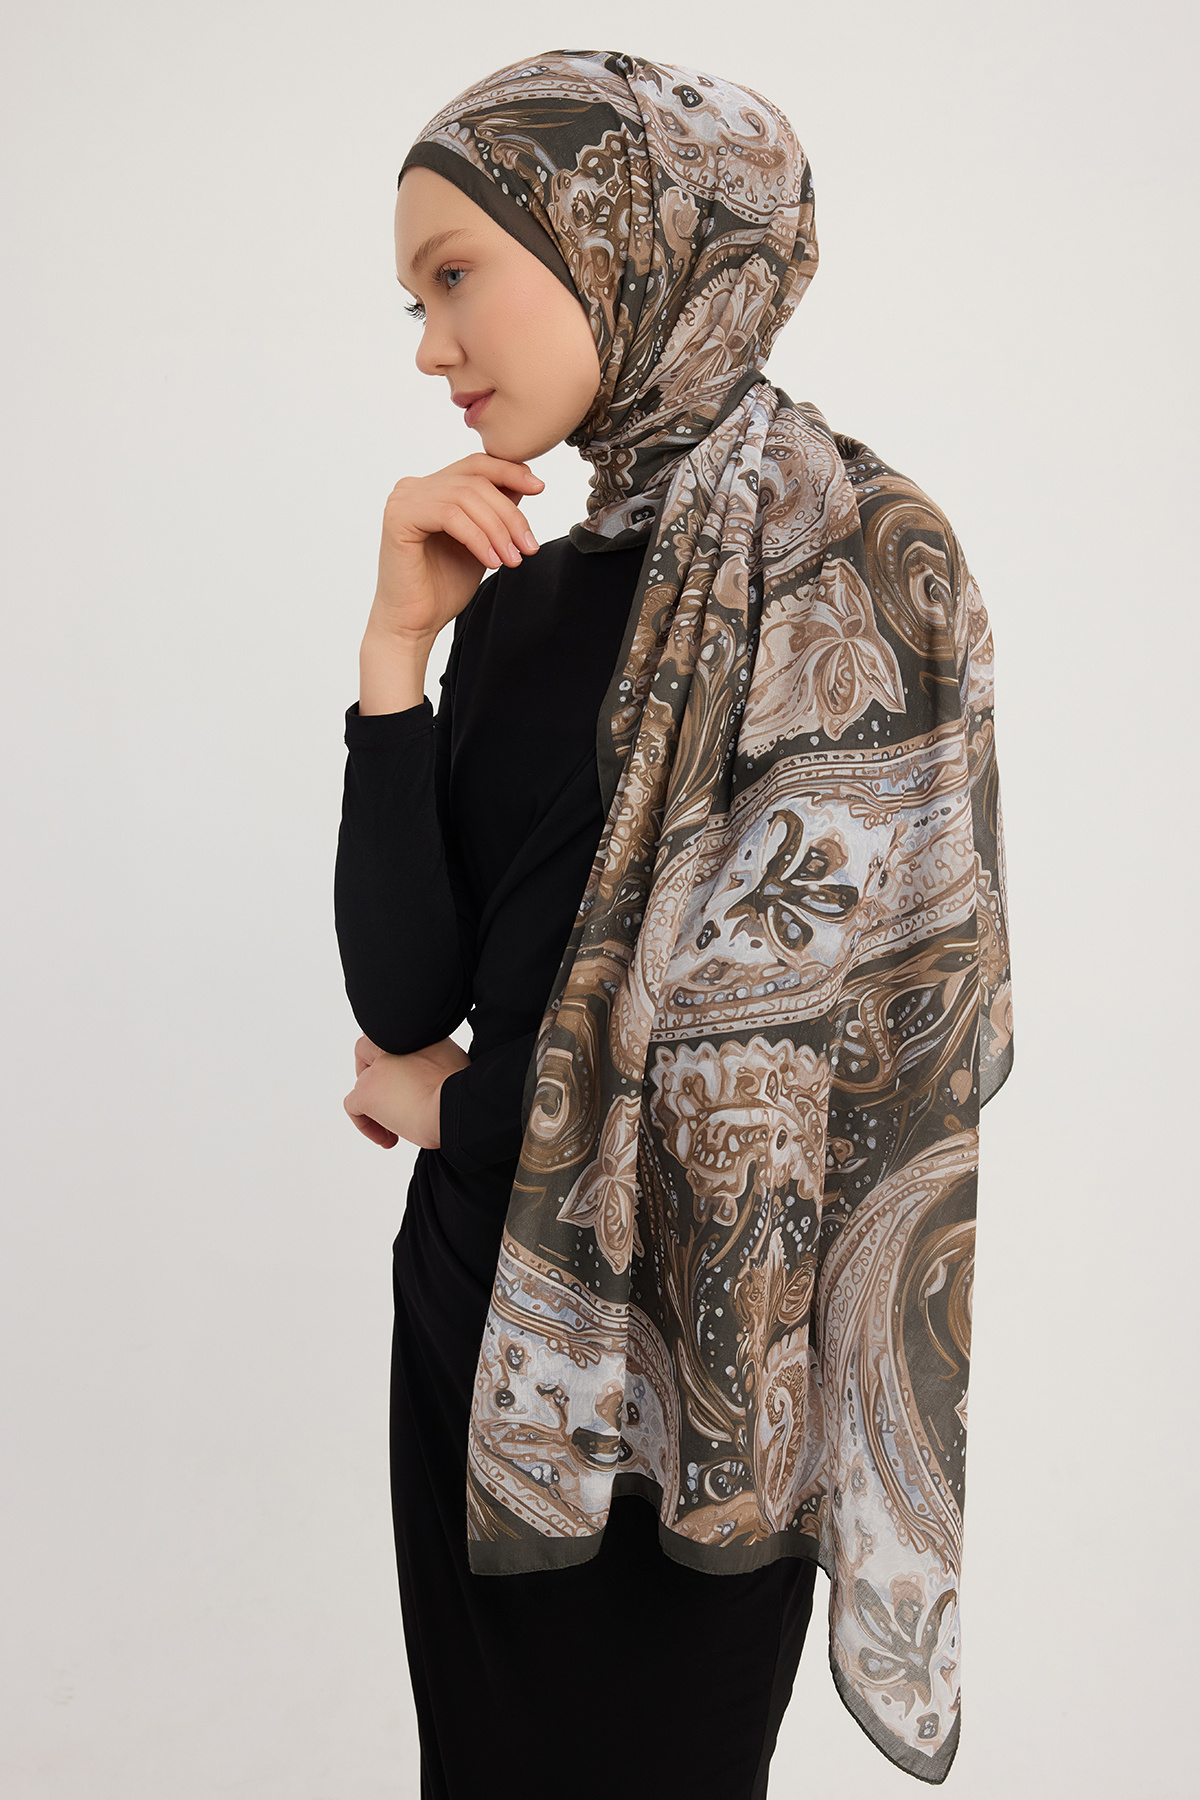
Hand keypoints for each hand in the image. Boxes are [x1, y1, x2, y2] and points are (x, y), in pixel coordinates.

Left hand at [343, 1034, 470, 1149]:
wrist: (456, 1106)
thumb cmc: (465, 1090)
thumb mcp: (455, 1061)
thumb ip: (439, 1058)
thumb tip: (437, 1072)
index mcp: (417, 1032)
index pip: (393, 1035)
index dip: (395, 1059)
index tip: (410, 1080)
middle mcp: (392, 1043)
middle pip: (367, 1048)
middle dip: (373, 1071)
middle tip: (390, 1096)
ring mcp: (377, 1067)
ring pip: (362, 1081)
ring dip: (374, 1103)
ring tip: (395, 1126)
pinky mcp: (366, 1091)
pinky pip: (353, 1106)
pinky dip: (365, 1124)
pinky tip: (387, 1138)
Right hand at [366, 452, 544, 649]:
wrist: (413, 624)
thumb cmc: (442, 588)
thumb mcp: (482, 541)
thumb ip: (495, 511)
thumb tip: (525, 481)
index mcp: (432, 488)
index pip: (476, 465)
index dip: (510, 470)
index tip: (539, 487)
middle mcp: (414, 487)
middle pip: (475, 481)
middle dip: (510, 514)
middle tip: (528, 546)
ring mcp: (404, 499)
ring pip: (466, 497)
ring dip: (498, 530)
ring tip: (512, 559)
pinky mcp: (398, 516)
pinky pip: (449, 514)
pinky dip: (477, 537)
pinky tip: (490, 561)